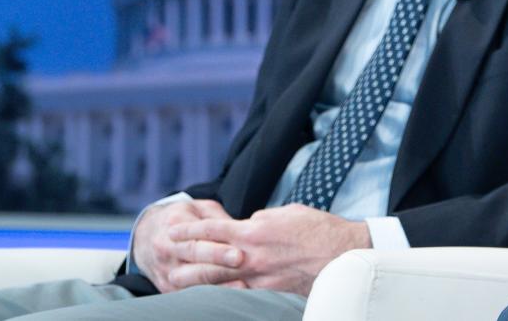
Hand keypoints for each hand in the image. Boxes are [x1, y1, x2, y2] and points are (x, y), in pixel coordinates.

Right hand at [134, 197, 243, 292]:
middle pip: (194, 260)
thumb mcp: (198, 209)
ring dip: (217, 283)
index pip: (197, 240)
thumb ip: (218, 220)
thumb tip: (243, 229)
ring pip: (190, 281)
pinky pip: (188, 293)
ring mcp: (165, 271)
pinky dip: (209, 295)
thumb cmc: (182, 218)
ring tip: (241, 284)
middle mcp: (166, 250)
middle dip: (219, 264)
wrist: (145, 235)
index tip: (239, 254)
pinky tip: (228, 294)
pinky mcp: (166, 287)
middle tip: (241, 264)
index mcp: (174, 226)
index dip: (218, 250)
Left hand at [165, 204, 370, 295]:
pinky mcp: (269, 293)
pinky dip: (224, 292)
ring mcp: (258, 278)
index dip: (188, 229)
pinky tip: (212, 295)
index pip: (212, 229)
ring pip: (218, 281)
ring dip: (196, 280)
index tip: (172, 229)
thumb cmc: (319, 228)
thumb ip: (262, 219)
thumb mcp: (287, 213)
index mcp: (255, 230)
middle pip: (207, 259)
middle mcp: (251, 256)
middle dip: (184, 257)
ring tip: (177, 280)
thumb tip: (249, 224)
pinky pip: (240, 293)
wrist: (343, 253)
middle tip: (164, 256)